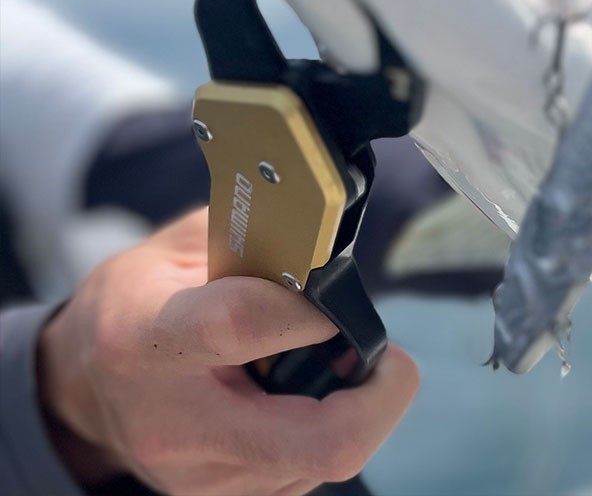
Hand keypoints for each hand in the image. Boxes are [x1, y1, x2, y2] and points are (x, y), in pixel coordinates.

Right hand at [36, 208, 418, 494]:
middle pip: (315, 439)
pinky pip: (307, 474)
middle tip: (389, 360)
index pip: (239, 326)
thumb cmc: (137, 302)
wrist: (80, 382)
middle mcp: (175, 423)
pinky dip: (328, 433)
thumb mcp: (180, 247)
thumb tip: (328, 243)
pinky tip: (307, 399)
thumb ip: (257, 241)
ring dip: (356, 414)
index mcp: (149, 339)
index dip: (309, 312)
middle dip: (379, 400)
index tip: (337, 300)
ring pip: (322, 461)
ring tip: (335, 368)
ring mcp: (200, 476)